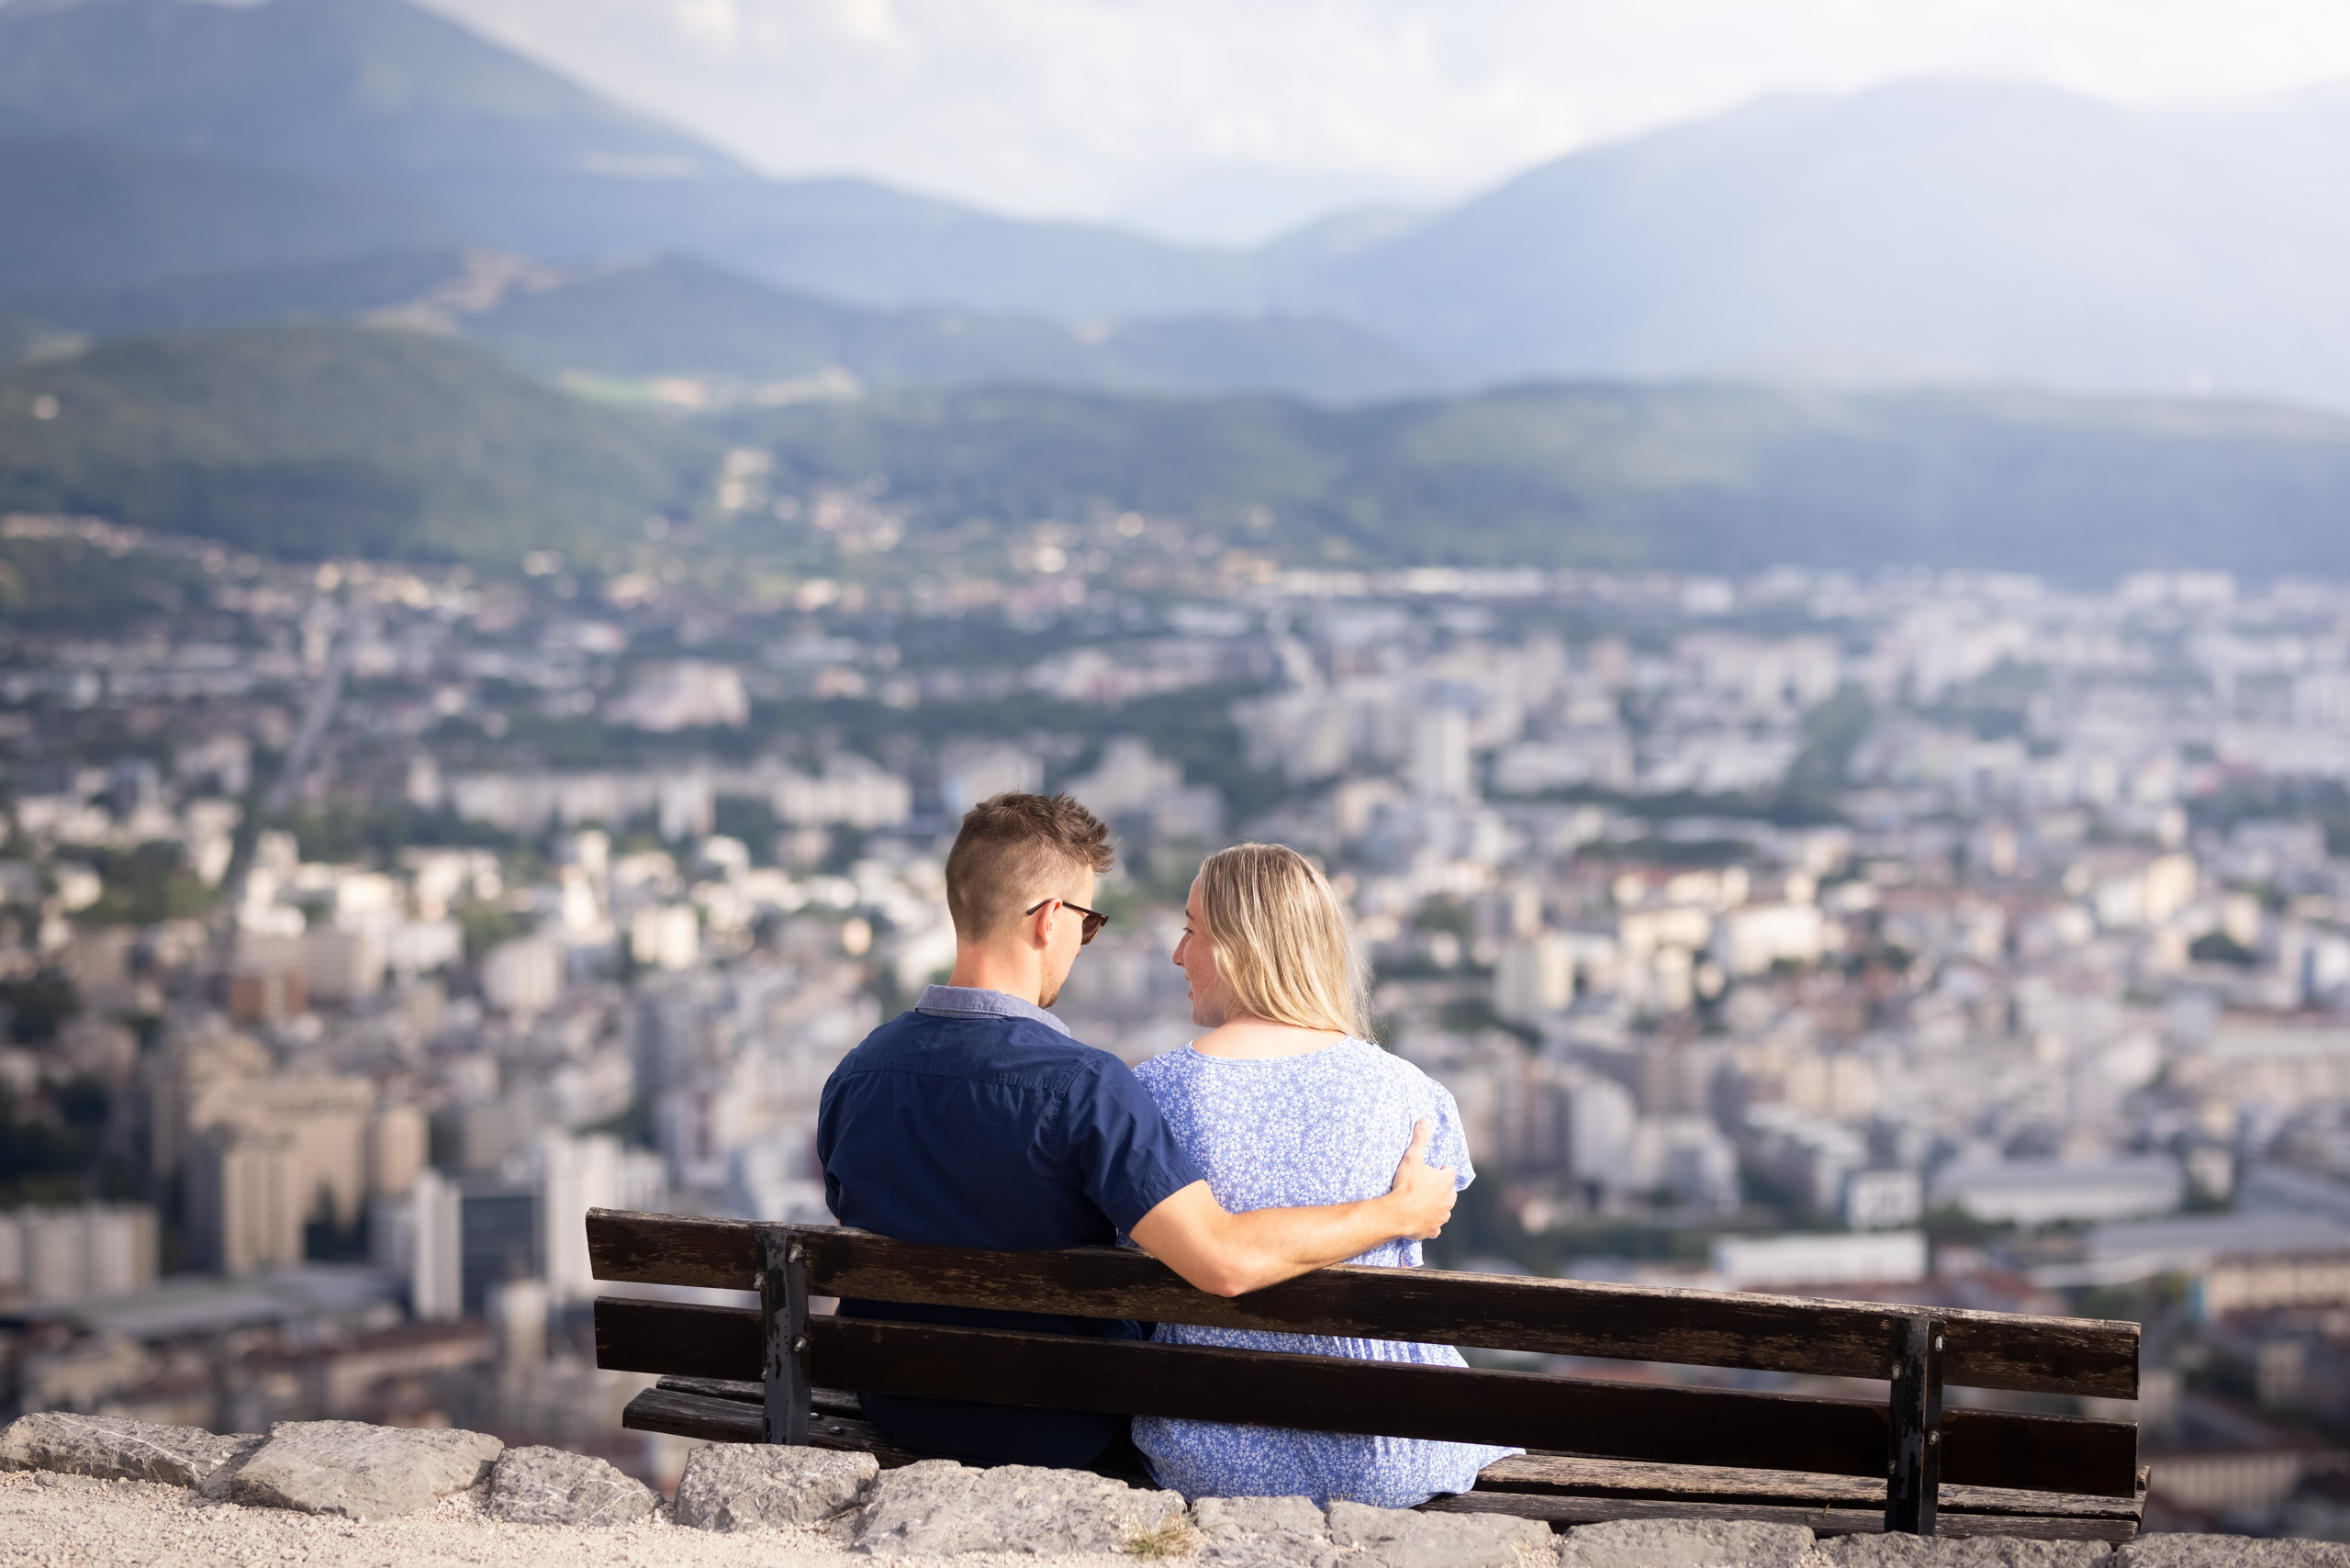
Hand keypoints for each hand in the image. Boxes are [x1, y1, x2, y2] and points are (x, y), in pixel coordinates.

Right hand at [1383, 1118, 1456, 1240]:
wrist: (1398, 1213)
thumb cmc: (1407, 1184)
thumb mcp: (1412, 1157)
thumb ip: (1420, 1139)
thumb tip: (1426, 1119)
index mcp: (1446, 1181)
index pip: (1449, 1172)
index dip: (1441, 1170)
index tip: (1433, 1169)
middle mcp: (1449, 1199)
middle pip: (1449, 1192)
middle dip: (1441, 1189)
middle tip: (1426, 1186)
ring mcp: (1442, 1216)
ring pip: (1445, 1209)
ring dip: (1438, 1205)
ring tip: (1424, 1202)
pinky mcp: (1433, 1230)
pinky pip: (1435, 1227)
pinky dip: (1431, 1223)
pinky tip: (1422, 1220)